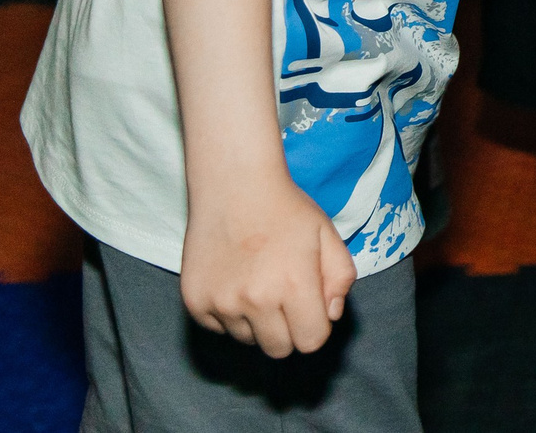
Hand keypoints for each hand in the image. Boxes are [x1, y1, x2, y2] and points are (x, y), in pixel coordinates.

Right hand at [181, 172, 357, 357]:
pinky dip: (229, 314)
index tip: (310, 308)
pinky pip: (219, 329)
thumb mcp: (327, 235)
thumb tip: (330, 315)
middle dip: (288, 330)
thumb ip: (341, 279)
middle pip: (279, 349)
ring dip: (257, 322)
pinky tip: (235, 280)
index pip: (311, 342)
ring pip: (248, 340)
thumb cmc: (285, 209)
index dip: (315, 327)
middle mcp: (255, 300)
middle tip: (284, 297)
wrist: (233, 185)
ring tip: (257, 281)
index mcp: (293, 285)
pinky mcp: (195, 302)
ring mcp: (221, 303)